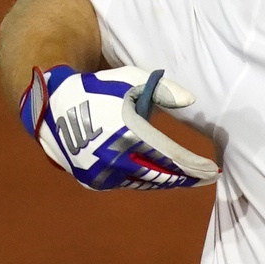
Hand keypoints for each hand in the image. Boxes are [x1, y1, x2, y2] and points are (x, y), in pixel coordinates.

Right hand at [19, 65, 218, 190]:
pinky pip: (127, 183)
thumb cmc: (97, 89)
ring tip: (185, 177)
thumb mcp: (130, 80)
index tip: (212, 172)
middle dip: (185, 177)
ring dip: (166, 180)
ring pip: (144, 182)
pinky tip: (159, 176)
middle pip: (161, 176)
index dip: (194, 167)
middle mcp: (116, 160)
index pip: (172, 158)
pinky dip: (144, 179)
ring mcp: (103, 175)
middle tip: (205, 178)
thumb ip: (163, 89)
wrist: (51, 107)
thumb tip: (191, 100)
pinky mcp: (94, 181)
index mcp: (129, 135)